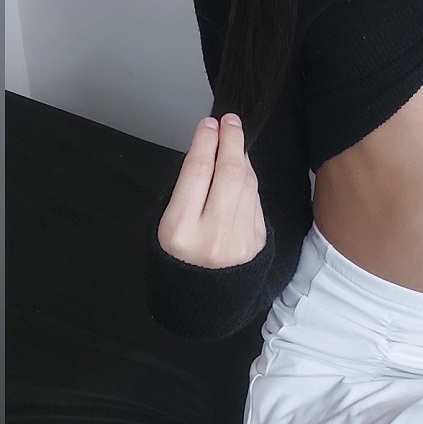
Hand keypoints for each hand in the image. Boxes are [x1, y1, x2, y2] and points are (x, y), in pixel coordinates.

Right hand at [157, 113, 266, 267]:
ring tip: (234, 140)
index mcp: (179, 230)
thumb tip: (208, 150)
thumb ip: (185, 191)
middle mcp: (212, 234)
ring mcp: (239, 239)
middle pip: (228, 173)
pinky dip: (248, 181)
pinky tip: (241, 170)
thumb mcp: (164, 225)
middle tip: (229, 121)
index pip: (197, 172)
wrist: (201, 303)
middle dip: (230, 141)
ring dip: (241, 157)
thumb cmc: (175, 258)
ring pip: (246, 184)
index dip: (205, 142)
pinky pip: (254, 200)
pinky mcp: (257, 242)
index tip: (209, 123)